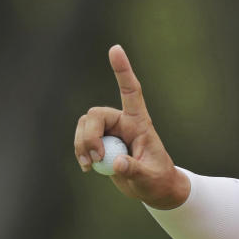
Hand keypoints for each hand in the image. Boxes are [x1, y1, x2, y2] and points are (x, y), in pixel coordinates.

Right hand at [73, 45, 189, 208]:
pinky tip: (87, 167)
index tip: (115, 49)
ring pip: (83, 126)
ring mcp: (110, 132)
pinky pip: (81, 139)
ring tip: (90, 165)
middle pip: (95, 115)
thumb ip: (134, 170)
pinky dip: (80, 152)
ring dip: (81, 145)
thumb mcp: (150, 178)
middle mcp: (123, 123)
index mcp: (140, 123)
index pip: (131, 92)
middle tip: (97, 158)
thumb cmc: (158, 180)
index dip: (123, 71)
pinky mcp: (100, 143)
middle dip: (89, 136)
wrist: (154, 190)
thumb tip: (117, 163)